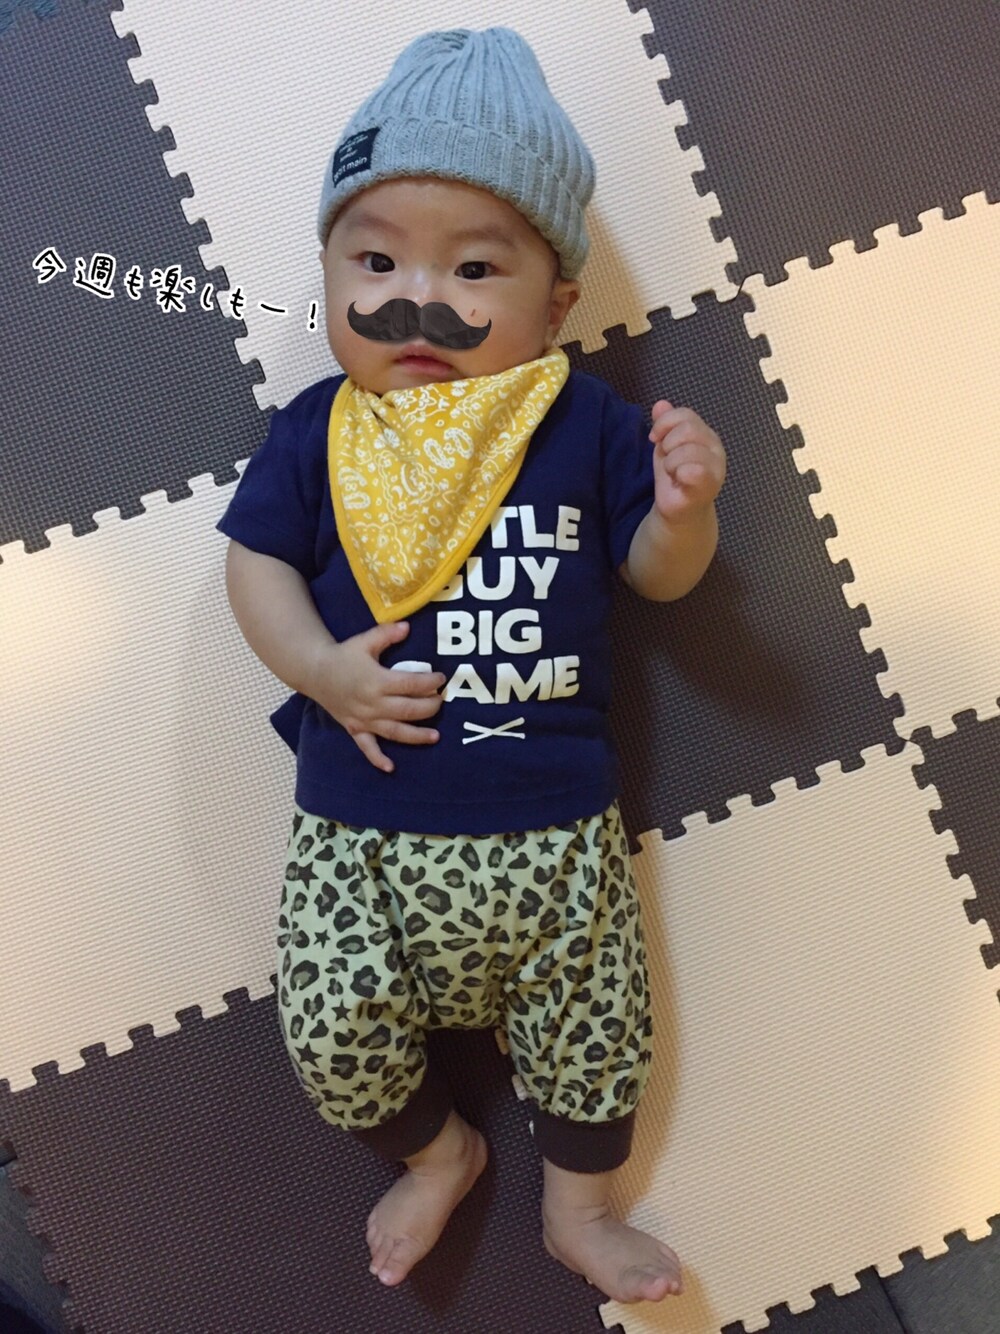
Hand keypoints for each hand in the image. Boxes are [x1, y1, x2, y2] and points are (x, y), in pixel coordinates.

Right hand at [305, 621, 443, 773]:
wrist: (314, 671)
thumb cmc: (343, 655)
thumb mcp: (365, 640)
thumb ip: (386, 634)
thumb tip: (408, 627)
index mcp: (377, 681)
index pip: (410, 684)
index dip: (429, 682)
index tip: (441, 679)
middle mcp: (372, 704)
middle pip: (408, 710)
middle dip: (429, 707)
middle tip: (441, 701)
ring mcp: (364, 719)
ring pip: (395, 731)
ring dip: (416, 736)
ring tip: (435, 737)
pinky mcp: (355, 728)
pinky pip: (367, 747)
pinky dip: (377, 758)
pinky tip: (390, 768)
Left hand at [648, 400, 726, 523]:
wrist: (678, 509)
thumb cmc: (674, 476)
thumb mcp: (665, 445)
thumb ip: (665, 424)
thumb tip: (660, 404)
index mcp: (706, 434)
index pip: (685, 414)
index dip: (664, 424)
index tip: (654, 438)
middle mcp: (716, 448)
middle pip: (688, 429)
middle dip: (668, 444)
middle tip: (667, 460)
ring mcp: (716, 467)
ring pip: (686, 450)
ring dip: (670, 463)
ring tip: (674, 474)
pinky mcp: (709, 486)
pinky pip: (693, 470)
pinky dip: (679, 473)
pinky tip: (679, 480)